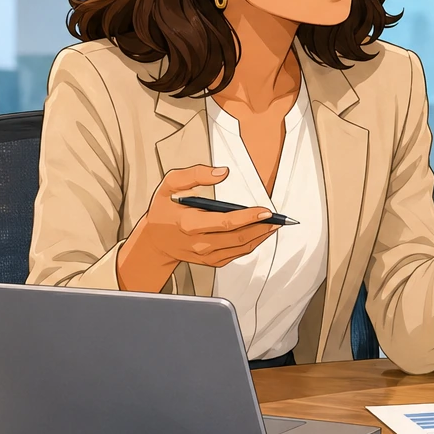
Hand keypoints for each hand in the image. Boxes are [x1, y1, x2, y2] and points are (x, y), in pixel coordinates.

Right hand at [116, 165, 279, 291]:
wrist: (154, 241)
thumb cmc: (164, 212)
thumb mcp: (170, 185)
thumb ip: (195, 174)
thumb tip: (221, 173)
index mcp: (189, 224)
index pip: (225, 223)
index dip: (248, 217)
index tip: (265, 211)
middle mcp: (199, 243)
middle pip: (239, 237)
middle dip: (262, 227)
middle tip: (278, 217)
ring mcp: (206, 255)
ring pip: (241, 247)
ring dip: (261, 236)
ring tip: (275, 224)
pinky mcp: (212, 261)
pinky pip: (237, 254)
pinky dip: (252, 244)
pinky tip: (261, 233)